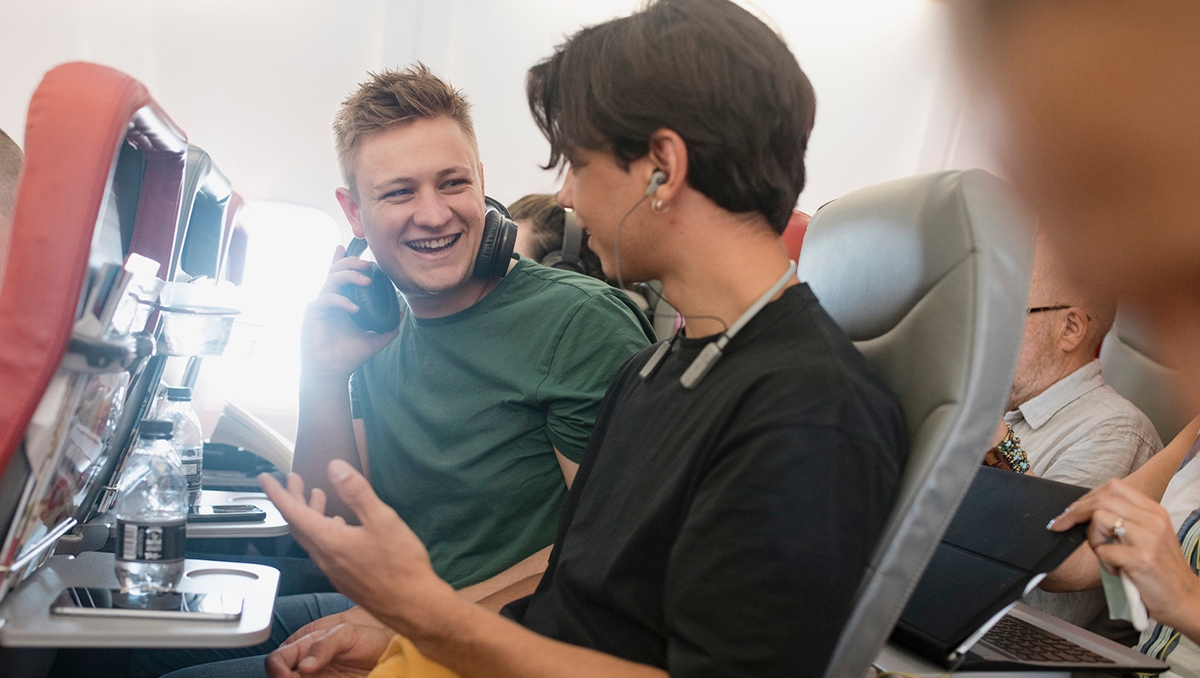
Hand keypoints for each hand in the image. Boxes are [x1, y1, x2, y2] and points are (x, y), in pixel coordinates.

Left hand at [259, 463, 458, 640]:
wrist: (411, 605)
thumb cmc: (400, 563)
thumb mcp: (382, 520)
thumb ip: (356, 492)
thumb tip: (334, 467)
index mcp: (328, 539)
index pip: (292, 512)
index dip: (277, 493)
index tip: (265, 477)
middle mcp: (323, 556)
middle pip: (298, 524)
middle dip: (292, 499)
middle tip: (294, 479)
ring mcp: (332, 569)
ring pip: (310, 537)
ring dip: (308, 514)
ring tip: (317, 495)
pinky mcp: (343, 577)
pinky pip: (321, 549)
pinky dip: (321, 529)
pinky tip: (337, 525)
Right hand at [265, 622, 393, 677]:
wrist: (388, 650)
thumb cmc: (367, 636)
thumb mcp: (347, 633)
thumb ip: (325, 644)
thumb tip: (303, 665)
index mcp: (303, 647)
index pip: (277, 660)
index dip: (277, 670)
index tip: (287, 677)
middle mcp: (304, 667)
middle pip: (280, 677)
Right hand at [301, 246, 398, 379]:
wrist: (333, 372)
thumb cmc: (349, 356)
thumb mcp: (375, 338)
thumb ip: (388, 326)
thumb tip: (401, 312)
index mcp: (341, 302)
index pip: (340, 276)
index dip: (341, 259)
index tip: (346, 246)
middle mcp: (329, 300)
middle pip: (335, 271)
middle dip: (351, 264)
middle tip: (368, 266)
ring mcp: (320, 305)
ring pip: (331, 280)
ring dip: (349, 277)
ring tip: (366, 281)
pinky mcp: (312, 314)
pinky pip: (326, 299)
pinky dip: (341, 301)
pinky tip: (354, 309)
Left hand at [1049, 479, 1199, 630]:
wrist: (1183, 599)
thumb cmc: (1158, 569)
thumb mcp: (1147, 536)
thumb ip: (1124, 519)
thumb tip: (1084, 510)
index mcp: (1154, 511)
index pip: (1113, 487)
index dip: (1087, 497)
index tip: (1071, 512)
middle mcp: (1154, 520)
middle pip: (1102, 500)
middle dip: (1076, 513)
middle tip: (1063, 526)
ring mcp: (1149, 538)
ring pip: (1099, 520)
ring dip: (1093, 540)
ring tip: (1107, 556)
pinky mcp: (1142, 559)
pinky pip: (1104, 551)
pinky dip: (1104, 563)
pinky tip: (1118, 571)